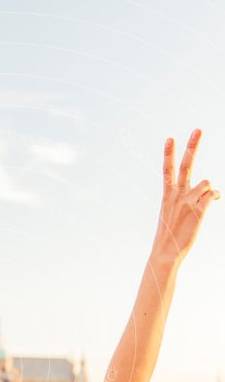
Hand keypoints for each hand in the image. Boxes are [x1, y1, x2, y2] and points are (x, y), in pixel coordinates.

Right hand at [152, 129, 218, 263]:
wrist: (166, 251)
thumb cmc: (170, 234)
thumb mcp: (173, 214)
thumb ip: (188, 199)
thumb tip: (211, 191)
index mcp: (167, 195)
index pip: (167, 170)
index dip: (168, 154)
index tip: (170, 138)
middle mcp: (177, 195)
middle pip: (185, 166)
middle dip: (192, 147)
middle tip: (198, 130)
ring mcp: (188, 202)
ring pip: (206, 183)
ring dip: (208, 190)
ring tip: (204, 200)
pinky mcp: (199, 210)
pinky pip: (212, 195)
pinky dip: (214, 196)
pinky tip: (212, 201)